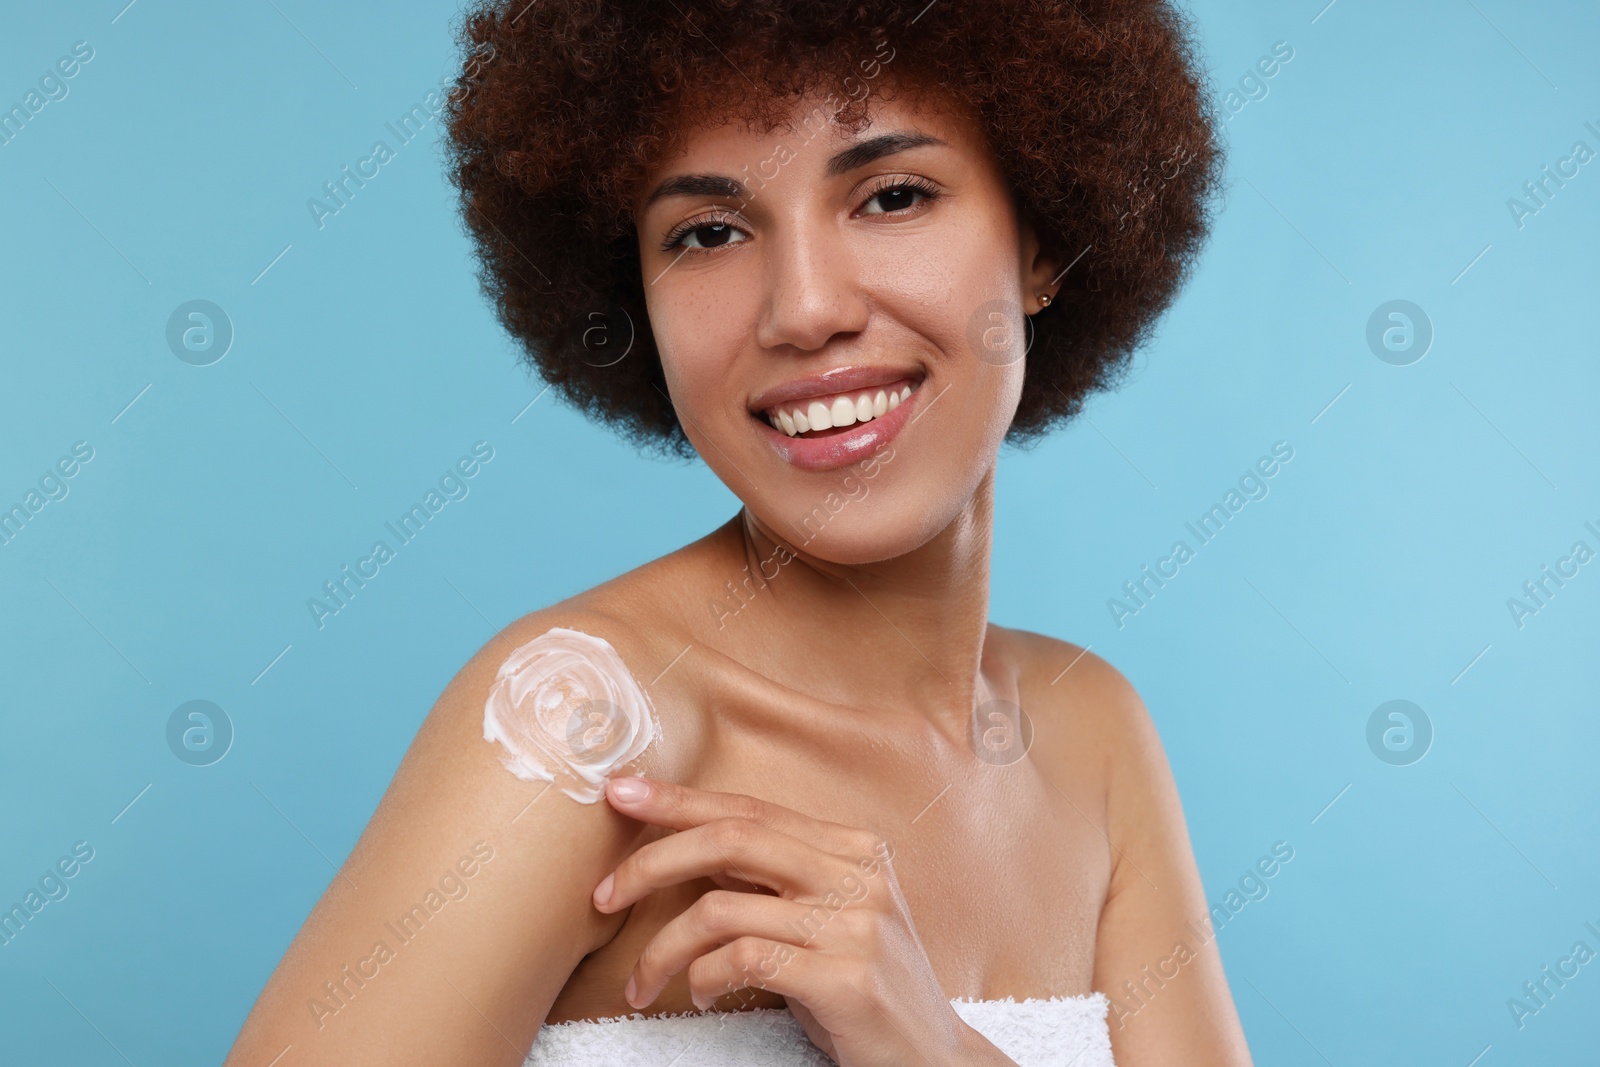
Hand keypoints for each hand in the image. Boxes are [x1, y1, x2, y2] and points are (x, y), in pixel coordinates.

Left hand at [591, 776, 993, 1066]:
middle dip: (652, 861)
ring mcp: (856, 924)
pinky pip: (743, 961)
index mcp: (852, 847)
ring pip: (721, 910)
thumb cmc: (863, 989)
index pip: (749, 809)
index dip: (678, 799)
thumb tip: (689, 844)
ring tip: (644, 981)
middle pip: (730, 840)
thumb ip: (772, 879)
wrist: (932, 1060)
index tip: (620, 792)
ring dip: (662, 949)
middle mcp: (858, 874)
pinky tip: (700, 996)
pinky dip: (703, 978)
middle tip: (602, 895)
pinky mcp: (846, 978)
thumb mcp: (825, 919)